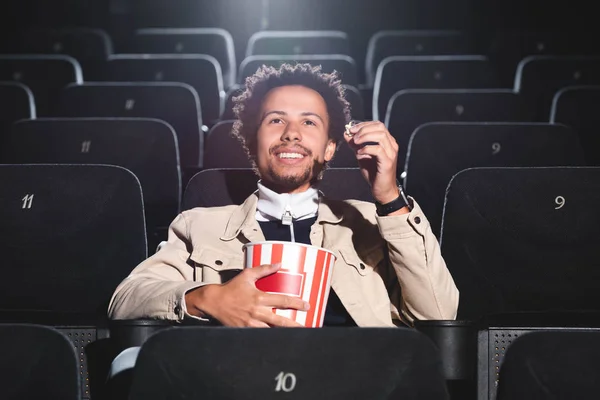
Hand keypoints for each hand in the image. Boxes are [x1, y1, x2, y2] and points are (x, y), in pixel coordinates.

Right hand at [185, 263, 309, 327]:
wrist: (214, 301)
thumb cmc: (231, 288)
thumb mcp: (247, 275)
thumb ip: (264, 269)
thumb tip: (279, 264)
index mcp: (259, 297)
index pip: (282, 300)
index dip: (296, 303)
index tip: (306, 305)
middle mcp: (256, 312)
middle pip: (280, 320)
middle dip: (294, 324)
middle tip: (306, 326)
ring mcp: (251, 323)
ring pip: (271, 331)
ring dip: (283, 333)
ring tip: (295, 336)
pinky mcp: (245, 330)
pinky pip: (259, 335)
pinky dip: (268, 337)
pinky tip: (277, 339)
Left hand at [344, 121, 399, 203]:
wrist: (382, 190)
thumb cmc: (374, 173)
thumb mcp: (362, 155)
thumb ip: (355, 145)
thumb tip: (346, 133)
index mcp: (387, 141)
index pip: (378, 125)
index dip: (364, 124)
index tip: (351, 129)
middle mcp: (392, 145)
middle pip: (380, 127)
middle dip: (364, 128)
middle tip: (352, 134)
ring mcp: (391, 153)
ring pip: (380, 136)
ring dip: (365, 136)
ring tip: (355, 142)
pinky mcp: (388, 162)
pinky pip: (378, 150)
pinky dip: (366, 149)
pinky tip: (359, 153)